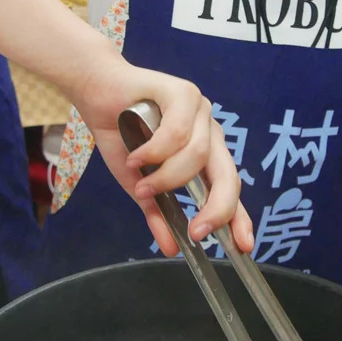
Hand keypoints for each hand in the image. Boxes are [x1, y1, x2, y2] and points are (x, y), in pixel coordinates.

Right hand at [73, 56, 253, 256]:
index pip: (229, 188)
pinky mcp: (183, 92)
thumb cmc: (120, 133)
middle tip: (196, 232)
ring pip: (197, 156)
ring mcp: (200, 110)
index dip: (239, 217)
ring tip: (141, 185)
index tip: (244, 246)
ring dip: (167, 178)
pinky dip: (155, 151)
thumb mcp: (138, 183)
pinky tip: (136, 155)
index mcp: (205, 154)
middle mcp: (209, 133)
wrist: (97, 91)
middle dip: (215, 208)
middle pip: (228, 175)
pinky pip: (178, 132)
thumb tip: (170, 249)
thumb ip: (157, 212)